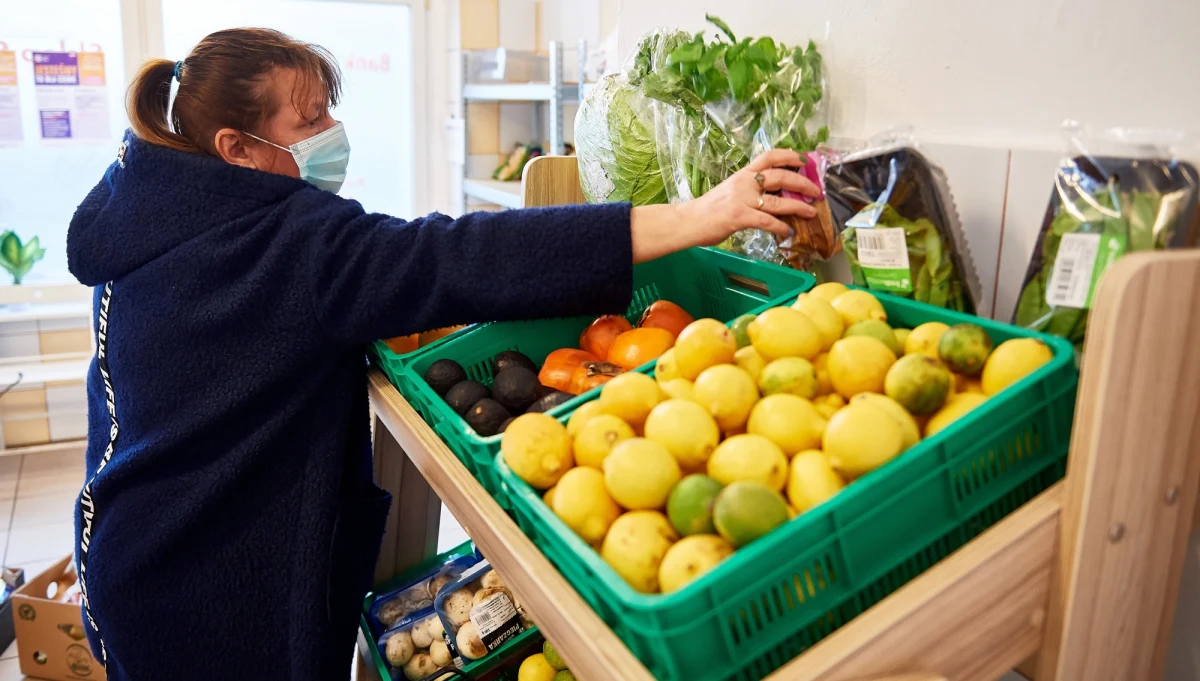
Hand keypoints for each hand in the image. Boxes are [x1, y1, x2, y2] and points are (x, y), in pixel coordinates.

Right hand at [628, 149, 820, 263]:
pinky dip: (780, 227)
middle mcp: (744, 183)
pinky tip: (787, 232)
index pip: (769, 156)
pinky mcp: (740, 217)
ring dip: (798, 206)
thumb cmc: (708, 209)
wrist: (688, 221)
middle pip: (780, 176)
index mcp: (742, 174)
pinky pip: (767, 221)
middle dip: (802, 182)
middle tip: (815, 190)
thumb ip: (750, 190)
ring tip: (810, 211)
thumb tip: (773, 195)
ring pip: (778, 200)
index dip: (789, 155)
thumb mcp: (730, 191)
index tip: (804, 159)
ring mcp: (742, 199)